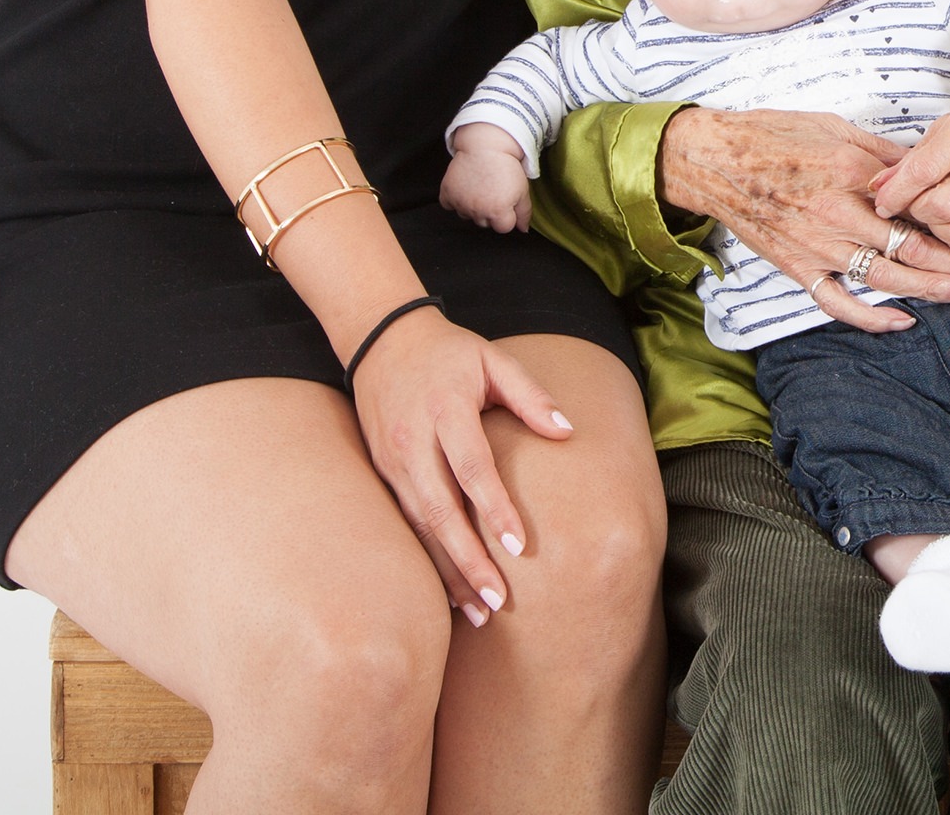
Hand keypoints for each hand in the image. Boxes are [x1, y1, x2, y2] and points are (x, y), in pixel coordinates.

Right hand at [348, 305, 573, 626]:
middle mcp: (414, 441)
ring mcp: (393, 461)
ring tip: (475, 610)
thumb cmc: (449, 352)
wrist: (382, 340)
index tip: (520, 546)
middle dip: (468, 560)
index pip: (473, 467)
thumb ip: (530, 395)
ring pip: (420, 527)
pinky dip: (426, 559)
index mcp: (447, 410)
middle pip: (441, 510)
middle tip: (496, 601)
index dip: (496, 509)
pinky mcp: (382, 474)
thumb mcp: (493, 359)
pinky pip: (405, 525)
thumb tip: (568, 431)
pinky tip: (445, 589)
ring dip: (446, 571)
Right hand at [441, 124, 532, 232]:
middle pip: (485, 223)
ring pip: (467, 215)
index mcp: (498, 213)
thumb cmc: (506, 166)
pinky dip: (455, 199)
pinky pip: (449, 205)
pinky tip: (465, 187)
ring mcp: (460, 204)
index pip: (504, 227)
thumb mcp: (523, 190)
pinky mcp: (447, 194)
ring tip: (480, 187)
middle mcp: (477, 212)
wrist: (486, 145)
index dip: (508, 214)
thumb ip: (524, 213)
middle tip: (493, 191)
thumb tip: (522, 230)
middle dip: (490, 212)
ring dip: (473, 206)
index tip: (507, 199)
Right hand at [658, 106, 949, 332]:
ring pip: (885, 279)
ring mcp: (817, 247)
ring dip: (930, 292)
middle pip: (912, 251)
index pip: (919, 212)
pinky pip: (838, 302)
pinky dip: (871, 317)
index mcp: (853, 174)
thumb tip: (927, 167)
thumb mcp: (836, 128)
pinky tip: (902, 321)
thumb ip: (883, 154)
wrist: (715, 159)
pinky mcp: (797, 268)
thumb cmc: (774, 135)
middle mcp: (839, 216)